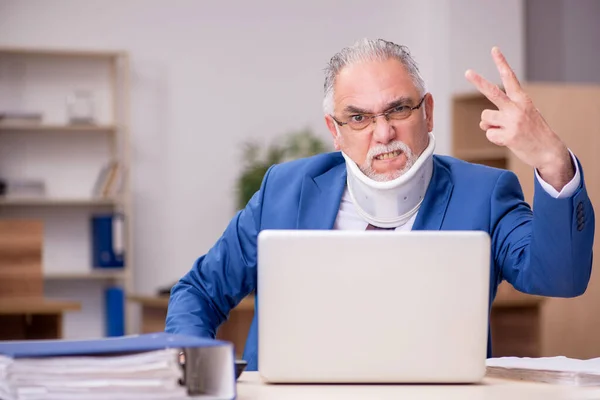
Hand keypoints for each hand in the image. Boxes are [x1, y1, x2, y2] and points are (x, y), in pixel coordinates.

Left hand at [465, 47, 573, 190]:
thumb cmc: (533, 132)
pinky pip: (489, 134)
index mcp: (522, 100)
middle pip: (492, 92)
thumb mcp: (521, 118)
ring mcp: (513, 122)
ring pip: (485, 118)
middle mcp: (517, 108)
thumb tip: (482, 123)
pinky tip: (509, 140)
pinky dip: (496, 138)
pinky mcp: (509, 136)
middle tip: (467, 71)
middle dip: (478, 82)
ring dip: (491, 125)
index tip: (494, 50)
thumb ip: (501, 115)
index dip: (502, 63)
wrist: (549, 151)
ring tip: (508, 131)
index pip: (510, 78)